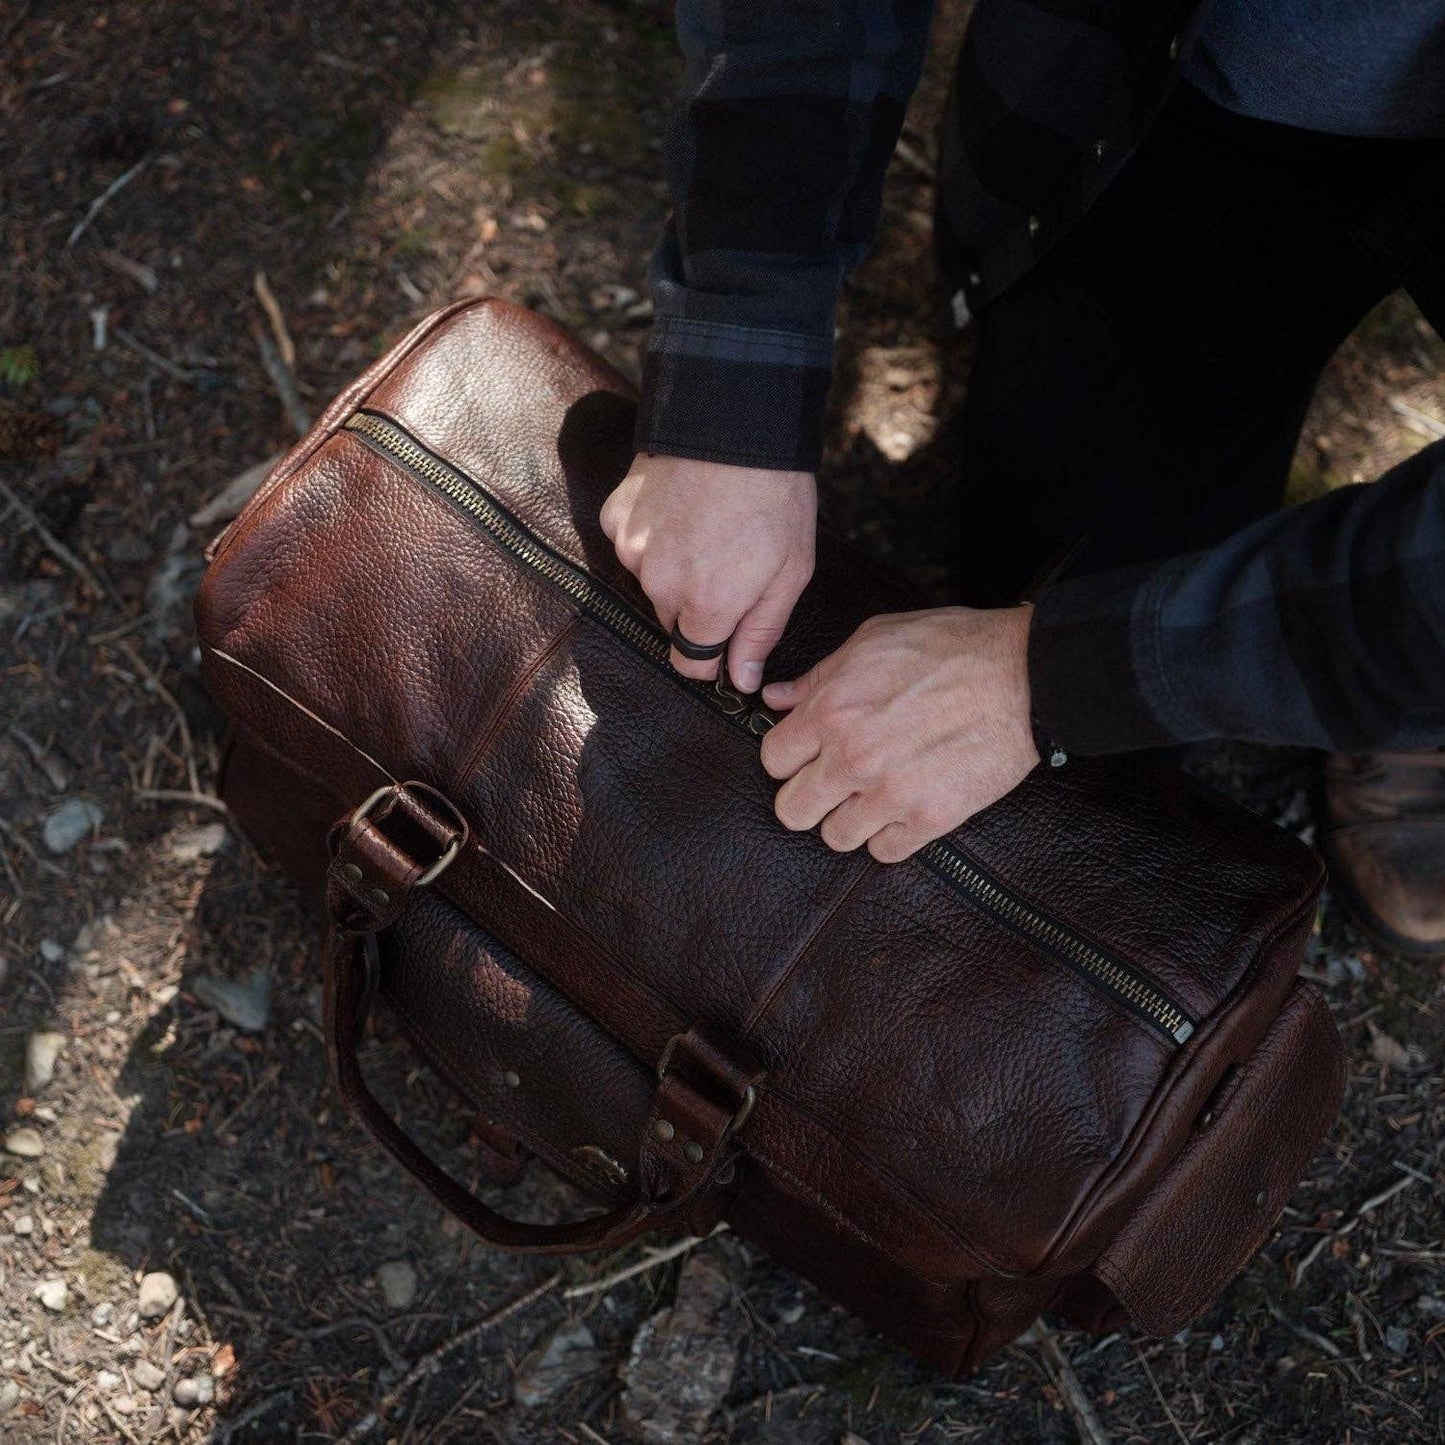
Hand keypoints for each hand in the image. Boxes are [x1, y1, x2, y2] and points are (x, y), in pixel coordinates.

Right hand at [600, 453, 815, 689]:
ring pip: (651, 583)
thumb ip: (762, 633)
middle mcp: (660, 585)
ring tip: (707, 528)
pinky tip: (680, 508)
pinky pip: (631, 545)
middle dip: (697, 606)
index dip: (713, 655)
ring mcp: (631, 550)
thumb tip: (741, 682)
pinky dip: (652, 535)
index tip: (728, 634)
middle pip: (673, 621)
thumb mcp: (791, 571)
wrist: (735, 420)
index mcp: (707, 605)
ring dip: (673, 569)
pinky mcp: (615, 518)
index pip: (692, 664)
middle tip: (728, 563)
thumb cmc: (777, 495)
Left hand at [759, 606, 1039, 861]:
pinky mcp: (930, 818)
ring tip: (871, 795)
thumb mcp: (874, 639)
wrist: (1026, 676)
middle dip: (808, 795)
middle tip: (832, 782)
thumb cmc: (954, 647)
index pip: (773, 759)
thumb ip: (819, 676)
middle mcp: (853, 757)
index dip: (789, 756)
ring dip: (848, 818)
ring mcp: (891, 793)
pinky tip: (902, 808)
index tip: (807, 754)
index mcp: (832, 709)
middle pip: (792, 809)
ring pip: (834, 836)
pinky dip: (889, 835)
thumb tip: (775, 699)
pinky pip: (883, 851)